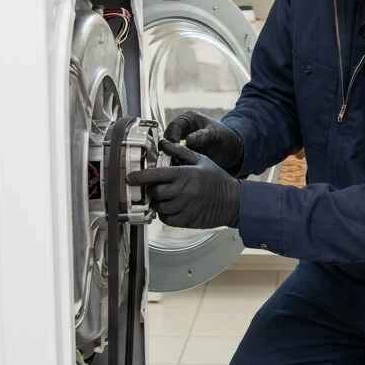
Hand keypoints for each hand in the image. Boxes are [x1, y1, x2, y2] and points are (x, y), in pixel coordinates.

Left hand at [127, 140, 241, 228]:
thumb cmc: (217, 180)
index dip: (139, 177)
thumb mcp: (201, 160)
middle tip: (156, 186)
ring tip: (168, 197)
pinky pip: (166, 219)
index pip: (156, 175)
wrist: (234, 201)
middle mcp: (184, 191)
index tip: (131, 178)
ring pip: (159, 207)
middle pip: (154, 192)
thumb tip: (163, 144)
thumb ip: (180, 151)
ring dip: (159, 202)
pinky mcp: (187, 220)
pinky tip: (173, 207)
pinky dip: (165, 214)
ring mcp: (185, 207)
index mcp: (185, 174)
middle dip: (152, 189)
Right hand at [163, 111, 243, 173]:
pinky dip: (175, 164)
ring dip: (170, 157)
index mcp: (188, 119)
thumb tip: (188, 140)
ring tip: (175, 165)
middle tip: (171, 158)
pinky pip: (175, 159)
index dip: (172, 136)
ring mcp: (181, 143)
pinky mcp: (182, 154)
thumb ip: (203, 135)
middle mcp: (181, 130)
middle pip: (167, 138)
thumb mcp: (216, 134)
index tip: (174, 145)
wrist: (232, 150)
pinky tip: (179, 169)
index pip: (174, 126)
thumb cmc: (225, 136)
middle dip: (168, 148)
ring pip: (169, 150)